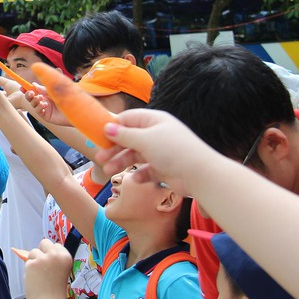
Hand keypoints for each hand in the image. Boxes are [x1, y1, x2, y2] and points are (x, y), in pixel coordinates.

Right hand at [24, 87, 70, 126]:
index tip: (21, 87)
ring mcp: (44, 108)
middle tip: (31, 93)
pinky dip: (39, 107)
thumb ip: (44, 88)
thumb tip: (34, 84)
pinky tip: (44, 105)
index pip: (33, 90)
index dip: (26, 88)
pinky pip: (37, 111)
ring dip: (34, 100)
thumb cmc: (67, 98)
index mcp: (45, 93)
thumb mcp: (54, 91)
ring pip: (32, 104)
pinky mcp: (45, 115)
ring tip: (41, 98)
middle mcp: (43, 100)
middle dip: (28, 94)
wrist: (74, 109)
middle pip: (30, 97)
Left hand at [24, 239, 72, 298]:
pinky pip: (27, 261)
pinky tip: (35, 279)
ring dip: (34, 261)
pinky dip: (29, 269)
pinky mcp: (32, 263)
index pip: (56, 245)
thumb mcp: (60, 271)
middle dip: (42, 252)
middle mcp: (56, 255)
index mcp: (66, 256)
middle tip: (44, 267)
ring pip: (34, 251)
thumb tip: (39, 250)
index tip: (52, 266)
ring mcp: (43, 258)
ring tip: (40, 275)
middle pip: (44, 242)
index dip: (51, 254)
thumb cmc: (55, 290)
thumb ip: (53, 260)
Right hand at [93, 108, 216, 197]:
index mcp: (153, 121)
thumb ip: (124, 134)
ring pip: (136, 155)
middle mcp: (156, 134)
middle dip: (114, 148)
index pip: (128, 119)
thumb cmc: (172, 150)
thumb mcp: (145, 139)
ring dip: (122, 162)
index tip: (98, 137)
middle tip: (100, 158)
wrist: (200, 174)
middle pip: (129, 139)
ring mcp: (161, 152)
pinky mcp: (164, 168)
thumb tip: (107, 127)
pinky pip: (147, 170)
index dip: (113, 127)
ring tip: (110, 172)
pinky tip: (135, 178)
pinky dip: (140, 174)